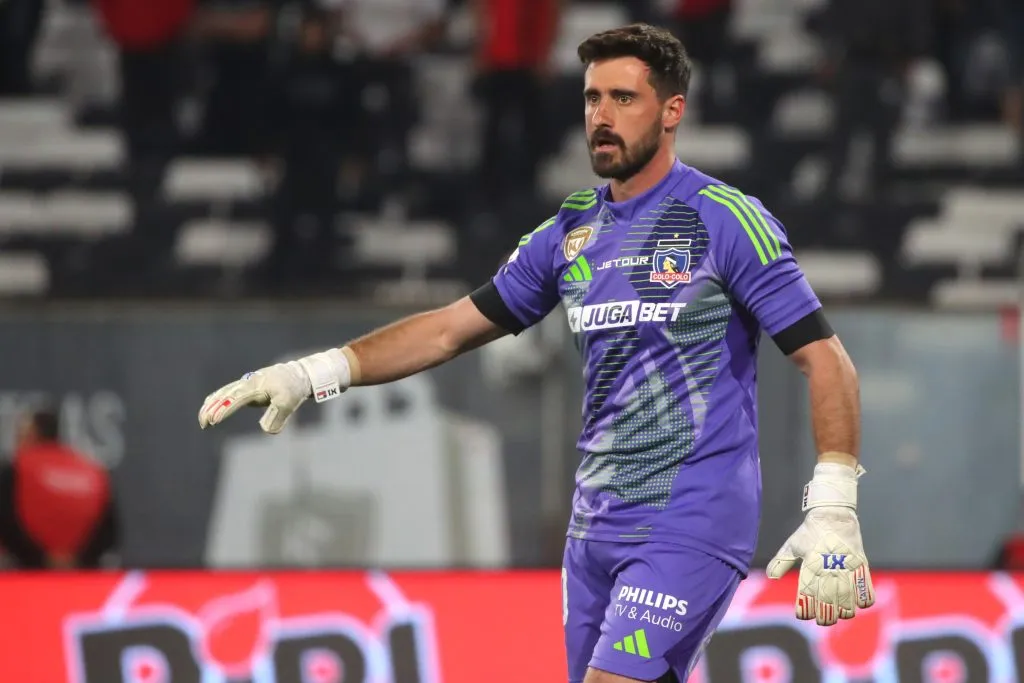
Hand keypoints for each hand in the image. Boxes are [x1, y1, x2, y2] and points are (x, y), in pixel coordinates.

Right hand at [198, 349, 350, 433]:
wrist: (300, 375)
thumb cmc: (294, 389)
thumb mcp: (289, 403)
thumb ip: (277, 417)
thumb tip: (266, 431)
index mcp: (256, 386)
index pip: (236, 399)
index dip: (225, 410)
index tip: (214, 420)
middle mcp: (247, 383)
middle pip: (224, 395)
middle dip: (212, 408)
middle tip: (204, 423)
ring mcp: (246, 384)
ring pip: (223, 393)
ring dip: (211, 405)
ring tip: (203, 421)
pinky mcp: (247, 387)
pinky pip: (227, 393)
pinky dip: (217, 400)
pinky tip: (209, 407)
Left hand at [766, 462, 875, 625]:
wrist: (833, 514)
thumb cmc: (810, 531)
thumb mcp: (792, 545)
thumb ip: (780, 561)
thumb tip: (770, 576)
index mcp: (810, 565)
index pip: (807, 594)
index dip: (805, 609)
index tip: (803, 615)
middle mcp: (828, 568)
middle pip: (828, 602)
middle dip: (825, 616)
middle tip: (823, 620)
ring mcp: (846, 567)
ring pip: (847, 599)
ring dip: (844, 611)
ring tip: (840, 614)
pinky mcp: (861, 564)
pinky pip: (866, 588)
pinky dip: (864, 599)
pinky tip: (858, 603)